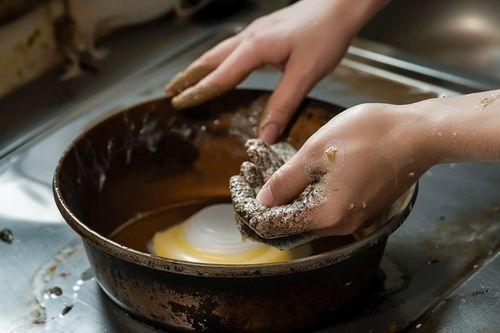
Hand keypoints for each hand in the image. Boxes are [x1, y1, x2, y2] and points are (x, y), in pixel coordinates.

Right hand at [165, 0, 384, 142]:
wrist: (340, 4)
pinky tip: (223, 65)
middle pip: (210, 59)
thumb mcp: (305, 74)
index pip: (219, 76)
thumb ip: (284, 105)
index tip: (179, 104)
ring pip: (219, 51)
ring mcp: (256, 32)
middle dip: (188, 76)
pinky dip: (218, 60)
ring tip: (186, 79)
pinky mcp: (265, 31)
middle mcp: (249, 38)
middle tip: (170, 91)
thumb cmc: (326, 35)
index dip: (198, 92)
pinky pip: (232, 47)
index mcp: (255, 48)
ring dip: (200, 66)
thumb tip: (265, 135)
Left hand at [255, 103, 432, 234]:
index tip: (240, 192)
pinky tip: (300, 177)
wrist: (416, 135)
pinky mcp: (362, 209)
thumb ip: (286, 180)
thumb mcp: (317, 151)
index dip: (254, 211)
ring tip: (272, 176)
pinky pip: (326, 210)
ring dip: (288, 201)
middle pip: (292, 225)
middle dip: (269, 206)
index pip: (277, 226)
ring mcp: (354, 220)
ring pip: (309, 217)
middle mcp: (341, 226)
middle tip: (252, 181)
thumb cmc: (369, 136)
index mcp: (326, 214)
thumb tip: (263, 200)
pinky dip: (308, 198)